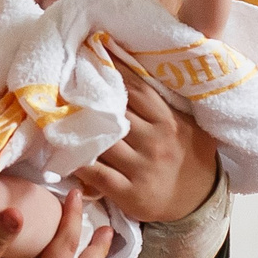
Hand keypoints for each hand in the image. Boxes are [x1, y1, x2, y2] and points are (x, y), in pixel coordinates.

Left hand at [74, 64, 219, 224]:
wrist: (200, 203)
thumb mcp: (189, 127)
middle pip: (116, 113)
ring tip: (58, 113)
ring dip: (80, 129)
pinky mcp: (129, 192)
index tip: (94, 54)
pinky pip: (98, 174)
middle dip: (91, 98)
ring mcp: (141, 168)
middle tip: (66, 81)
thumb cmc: (192, 159)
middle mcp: (154, 141)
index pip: (137, 90)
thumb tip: (143, 74)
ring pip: (104, 141)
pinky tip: (63, 153)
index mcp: (168, 121)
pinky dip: (79, 163)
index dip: (114, 71)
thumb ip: (168, 105)